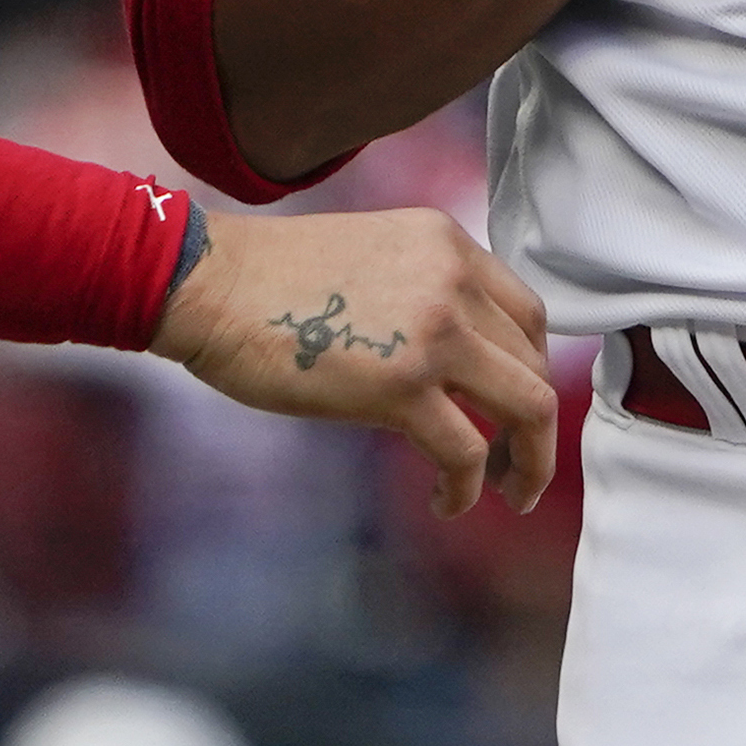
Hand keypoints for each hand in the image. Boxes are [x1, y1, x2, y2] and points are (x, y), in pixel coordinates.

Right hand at [150, 199, 562, 517]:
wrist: (208, 284)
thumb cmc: (269, 283)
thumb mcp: (371, 257)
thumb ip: (425, 292)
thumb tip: (455, 363)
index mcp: (448, 244)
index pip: (527, 313)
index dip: (531, 369)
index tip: (514, 408)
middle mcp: (455, 279)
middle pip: (535, 363)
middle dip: (537, 425)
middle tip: (517, 464)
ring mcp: (435, 331)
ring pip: (527, 407)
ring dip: (527, 461)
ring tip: (507, 492)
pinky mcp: (402, 385)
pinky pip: (466, 451)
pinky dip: (467, 486)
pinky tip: (446, 501)